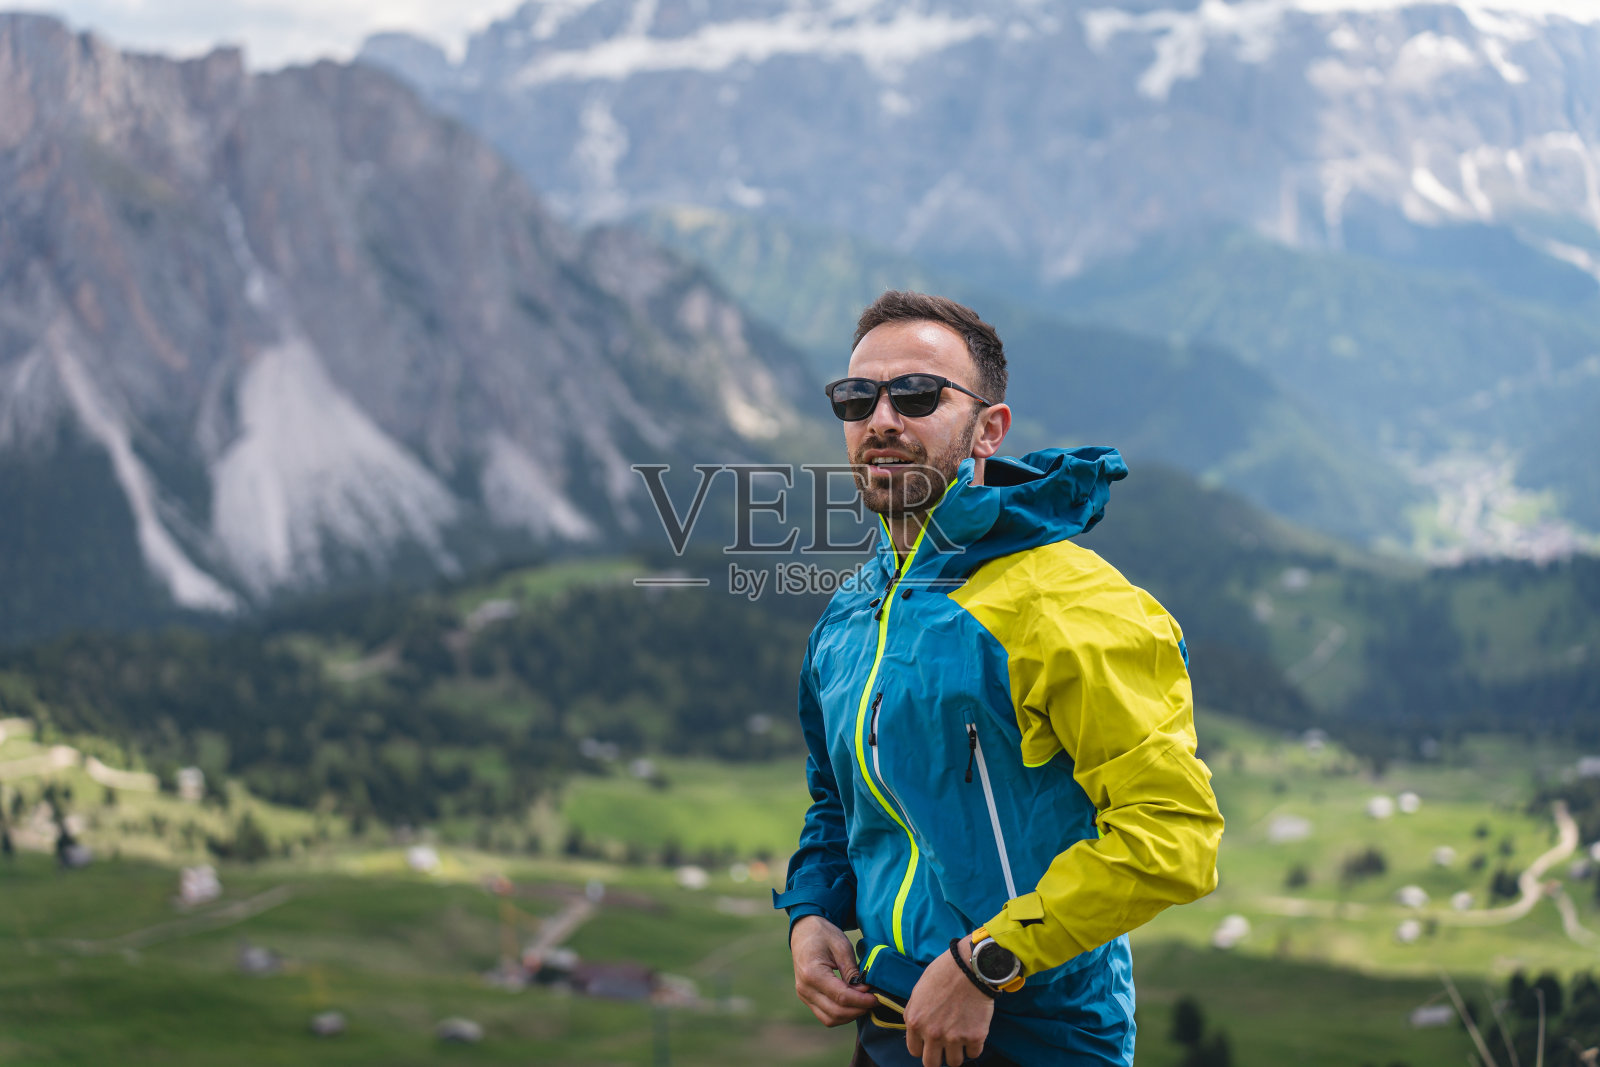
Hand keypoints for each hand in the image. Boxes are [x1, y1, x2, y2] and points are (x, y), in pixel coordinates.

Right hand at [790, 914, 876, 1025]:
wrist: (803, 931)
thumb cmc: (824, 935)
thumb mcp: (842, 946)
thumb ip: (852, 971)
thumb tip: (864, 991)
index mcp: (812, 973)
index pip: (841, 996)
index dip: (861, 1000)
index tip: (876, 998)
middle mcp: (805, 988)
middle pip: (836, 1012)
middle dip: (858, 1010)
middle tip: (873, 1001)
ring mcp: (804, 995)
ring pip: (830, 1019)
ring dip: (850, 1015)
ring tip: (864, 1003)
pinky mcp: (806, 998)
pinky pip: (825, 1015)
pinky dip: (841, 1014)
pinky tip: (853, 1004)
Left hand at [903, 937, 994, 1066]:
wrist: (970, 966)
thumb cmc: (943, 973)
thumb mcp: (918, 991)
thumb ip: (914, 1013)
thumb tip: (914, 1029)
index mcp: (915, 1022)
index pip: (914, 1051)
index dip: (923, 1047)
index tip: (930, 1042)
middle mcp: (932, 1034)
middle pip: (931, 1064)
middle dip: (938, 1057)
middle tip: (945, 1047)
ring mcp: (954, 1037)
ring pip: (954, 1062)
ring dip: (957, 1052)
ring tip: (960, 1038)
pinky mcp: (975, 1036)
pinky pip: (974, 1054)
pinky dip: (974, 1046)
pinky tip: (973, 1031)